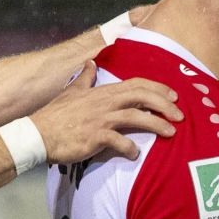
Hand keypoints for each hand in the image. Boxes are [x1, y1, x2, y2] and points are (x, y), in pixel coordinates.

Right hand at [30, 61, 181, 162]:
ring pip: (135, 118)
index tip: (173, 95)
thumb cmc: (55, 115)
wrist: (38, 134)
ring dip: (156, 125)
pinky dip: (130, 148)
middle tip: (180, 115)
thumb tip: (91, 63)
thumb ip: (85, 78)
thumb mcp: (71, 91)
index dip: (157, 88)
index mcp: (102, 91)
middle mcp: (105, 103)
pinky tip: (136, 155)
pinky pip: (119, 142)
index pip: (136, 84)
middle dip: (164, 104)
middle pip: (141, 97)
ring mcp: (100, 120)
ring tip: (172, 133)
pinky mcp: (95, 137)